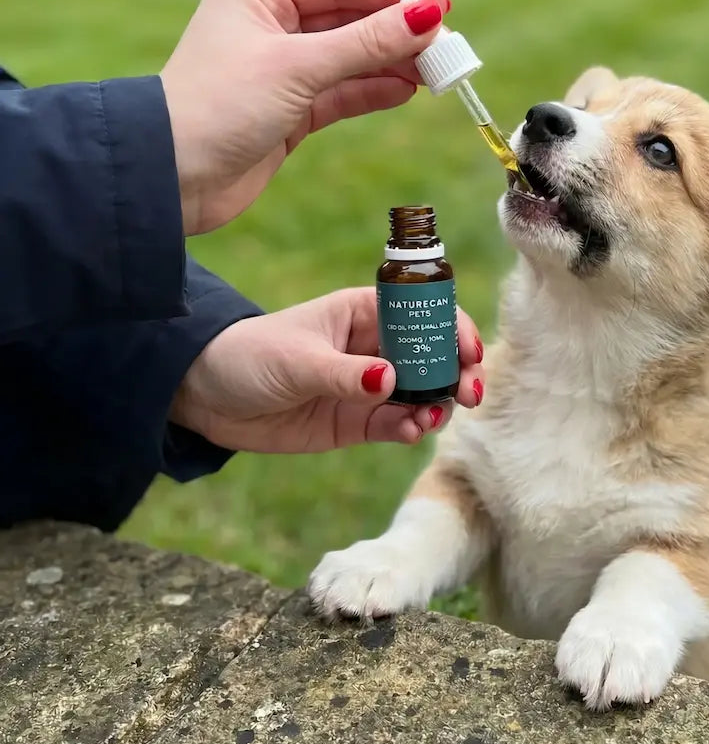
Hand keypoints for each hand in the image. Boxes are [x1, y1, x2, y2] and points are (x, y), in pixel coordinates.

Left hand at [160, 0, 447, 234]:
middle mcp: (270, 27)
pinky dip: (373, 91)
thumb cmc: (221, 107)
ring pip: (350, 58)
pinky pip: (341, 93)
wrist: (172, 178)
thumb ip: (366, 42)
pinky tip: (406, 90)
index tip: (440, 4)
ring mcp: (281, 71)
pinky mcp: (288, 112)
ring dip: (392, 63)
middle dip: (397, 30)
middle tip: (446, 44)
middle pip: (349, 19)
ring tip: (436, 71)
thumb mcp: (299, 67)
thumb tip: (426, 14)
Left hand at [169, 288, 485, 451]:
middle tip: (469, 394)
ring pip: (421, 394)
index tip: (469, 352)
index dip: (452, 328)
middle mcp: (374, 347)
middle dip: (456, 373)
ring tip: (432, 419)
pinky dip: (410, 429)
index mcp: (364, 312)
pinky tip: (411, 432)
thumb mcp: (296, 361)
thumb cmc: (248, 357)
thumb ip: (345, 375)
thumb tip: (392, 381)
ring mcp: (368, 386)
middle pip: (432, 356)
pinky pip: (395, 424)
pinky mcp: (356, 421)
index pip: (422, 312)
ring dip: (437, 405)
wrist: (204, 397)